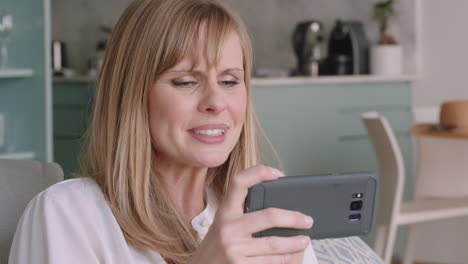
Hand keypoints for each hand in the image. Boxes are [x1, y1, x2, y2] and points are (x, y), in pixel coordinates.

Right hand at [188, 165, 312, 263]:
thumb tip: (278, 207)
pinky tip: (290, 255)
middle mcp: (227, 228)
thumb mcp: (222, 225)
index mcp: (224, 212)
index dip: (259, 172)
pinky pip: (270, 262)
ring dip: (295, 242)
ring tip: (304, 240)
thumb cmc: (216, 247)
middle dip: (294, 218)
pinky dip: (285, 259)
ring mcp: (233, 249)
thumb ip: (242, 214)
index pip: (238, 182)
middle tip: (307, 220)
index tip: (278, 174)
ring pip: (274, 243)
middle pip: (269, 215)